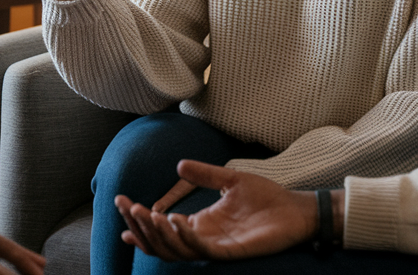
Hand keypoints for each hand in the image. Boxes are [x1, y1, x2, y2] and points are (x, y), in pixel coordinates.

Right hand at [115, 160, 319, 260]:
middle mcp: (203, 238)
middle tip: (125, 206)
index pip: (161, 227)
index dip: (140, 218)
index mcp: (201, 224)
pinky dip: (183, 238)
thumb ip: (204, 175)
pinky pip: (200, 250)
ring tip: (143, 213)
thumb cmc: (267, 198)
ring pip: (175, 250)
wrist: (296, 210)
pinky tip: (172, 220)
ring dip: (155, 234)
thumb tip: (178, 164)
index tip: (121, 202)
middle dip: (139, 226)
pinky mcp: (229, 251)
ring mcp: (215, 247)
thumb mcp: (230, 180)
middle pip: (161, 242)